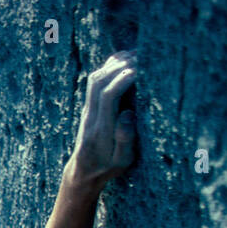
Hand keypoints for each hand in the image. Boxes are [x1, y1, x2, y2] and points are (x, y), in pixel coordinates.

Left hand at [67, 49, 137, 188]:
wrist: (84, 172)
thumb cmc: (107, 167)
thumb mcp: (122, 160)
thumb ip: (125, 139)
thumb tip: (128, 114)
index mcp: (101, 129)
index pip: (108, 96)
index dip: (122, 79)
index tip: (140, 70)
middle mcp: (91, 116)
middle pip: (98, 83)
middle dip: (120, 66)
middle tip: (142, 57)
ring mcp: (87, 110)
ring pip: (94, 80)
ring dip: (113, 64)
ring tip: (135, 55)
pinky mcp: (89, 107)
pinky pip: (94, 82)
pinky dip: (107, 67)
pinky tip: (122, 60)